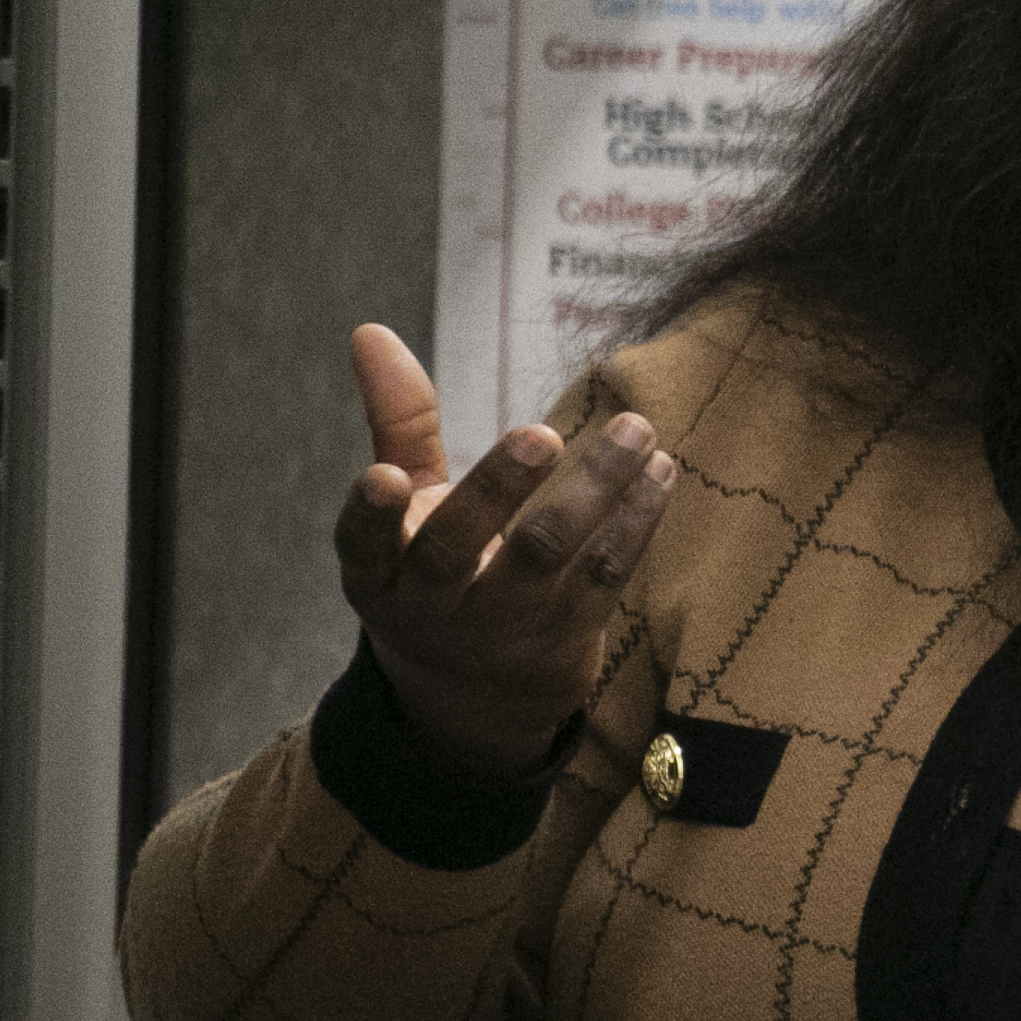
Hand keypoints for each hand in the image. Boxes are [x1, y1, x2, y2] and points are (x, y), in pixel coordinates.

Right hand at [331, 324, 676, 779]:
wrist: (483, 691)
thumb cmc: (436, 569)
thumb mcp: (404, 510)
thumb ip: (396, 424)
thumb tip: (369, 329)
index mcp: (379, 573)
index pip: (361, 545)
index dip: (368, 516)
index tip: (384, 478)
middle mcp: (434, 605)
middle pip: (458, 548)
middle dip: (498, 489)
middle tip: (540, 434)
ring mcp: (505, 625)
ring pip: (548, 555)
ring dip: (596, 489)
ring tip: (635, 429)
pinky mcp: (569, 632)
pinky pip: (606, 573)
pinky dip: (636, 519)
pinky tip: (659, 468)